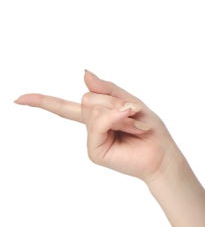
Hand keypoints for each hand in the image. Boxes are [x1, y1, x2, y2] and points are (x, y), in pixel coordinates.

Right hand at [14, 70, 183, 182]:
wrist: (162, 153)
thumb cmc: (150, 130)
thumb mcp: (130, 101)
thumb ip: (107, 89)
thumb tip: (83, 73)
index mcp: (96, 116)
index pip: (64, 106)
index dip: (41, 101)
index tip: (19, 99)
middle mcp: (91, 127)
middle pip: (87, 98)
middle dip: (114, 101)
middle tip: (134, 115)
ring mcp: (92, 140)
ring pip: (93, 109)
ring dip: (120, 112)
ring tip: (135, 125)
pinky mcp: (95, 151)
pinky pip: (98, 123)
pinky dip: (116, 119)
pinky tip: (132, 127)